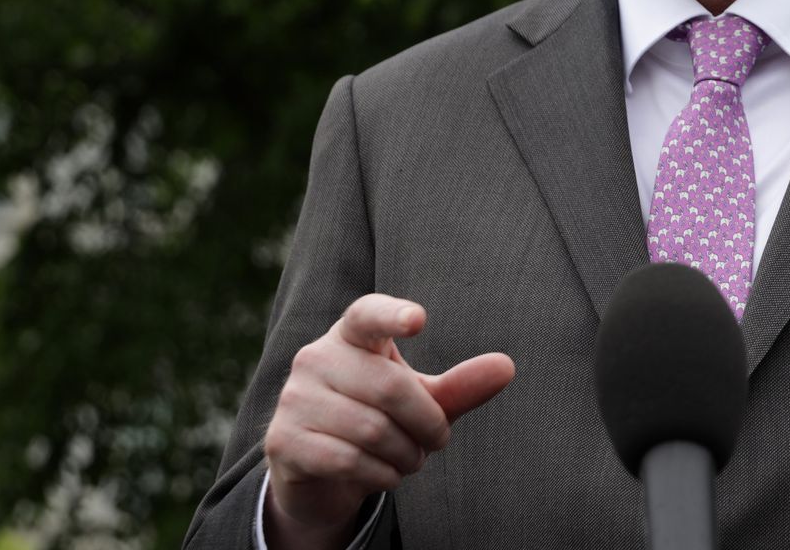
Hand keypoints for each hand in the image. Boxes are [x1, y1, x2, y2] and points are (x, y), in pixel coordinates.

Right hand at [261, 294, 514, 549]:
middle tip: (437, 441)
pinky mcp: (282, 440)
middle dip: (428, 424)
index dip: (392, 315)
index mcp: (351, 335)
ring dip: (406, 455)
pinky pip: (347, 460)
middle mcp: (315, 357)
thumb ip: (460, 386)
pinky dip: (381, 475)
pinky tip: (386, 474)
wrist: (321, 470)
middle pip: (390, 388)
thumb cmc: (380, 419)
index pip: (368, 314)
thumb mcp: (423, 401)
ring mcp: (293, 399)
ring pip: (371, 430)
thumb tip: (507, 367)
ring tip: (411, 459)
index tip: (418, 320)